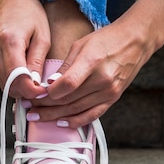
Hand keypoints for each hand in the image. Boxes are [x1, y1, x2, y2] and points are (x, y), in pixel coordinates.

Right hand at [0, 0, 49, 99]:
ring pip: (4, 83)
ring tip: (35, 80)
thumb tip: (35, 85)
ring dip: (20, 87)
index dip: (30, 90)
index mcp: (9, 40)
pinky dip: (14, 81)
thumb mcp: (43, 37)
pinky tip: (25, 75)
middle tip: (42, 89)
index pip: (17, 76)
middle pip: (8, 83)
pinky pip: (1, 77)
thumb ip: (37, 62)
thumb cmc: (32, 16)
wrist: (13, 1)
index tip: (44, 92)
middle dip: (26, 91)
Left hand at [27, 0, 163, 127]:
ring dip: (55, 116)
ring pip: (77, 110)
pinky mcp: (113, 99)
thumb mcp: (81, 45)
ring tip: (38, 117)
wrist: (135, 43)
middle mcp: (102, 80)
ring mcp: (109, 92)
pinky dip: (76, 121)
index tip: (34, 95)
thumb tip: (49, 85)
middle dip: (46, 107)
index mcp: (92, 61)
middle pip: (69, 99)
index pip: (67, 85)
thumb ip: (66, 66)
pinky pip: (92, 115)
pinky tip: (62, 123)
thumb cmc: (106, 40)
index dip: (48, 93)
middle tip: (28, 110)